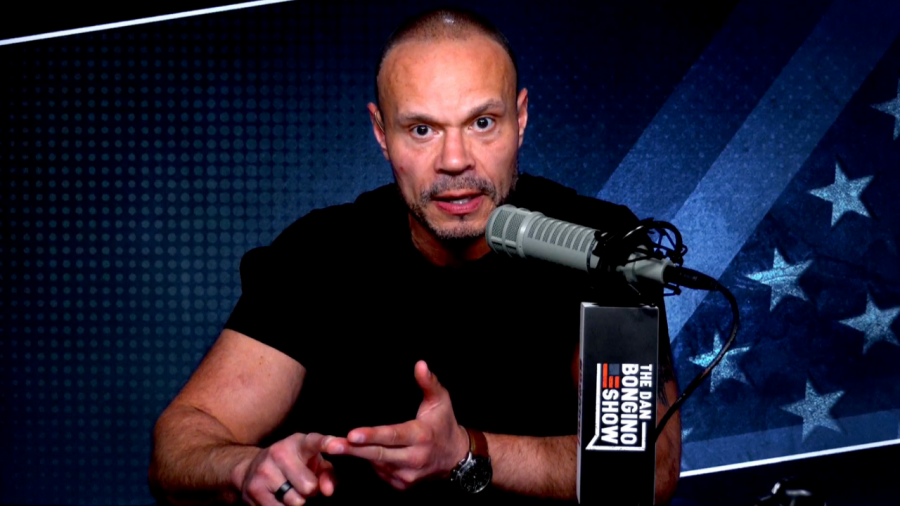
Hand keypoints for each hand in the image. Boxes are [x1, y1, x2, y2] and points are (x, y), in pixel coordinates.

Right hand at [235, 432, 336, 505]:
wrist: (252, 469)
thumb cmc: (293, 466)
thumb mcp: (314, 464)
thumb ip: (328, 474)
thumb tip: (327, 491)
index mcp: (299, 442)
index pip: (314, 442)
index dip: (327, 443)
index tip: (338, 445)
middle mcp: (280, 452)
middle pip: (309, 486)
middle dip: (310, 491)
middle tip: (301, 484)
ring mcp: (264, 470)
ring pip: (295, 501)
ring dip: (296, 501)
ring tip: (288, 490)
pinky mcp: (253, 488)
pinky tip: (277, 496)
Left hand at [324, 360, 468, 489]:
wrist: (456, 458)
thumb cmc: (444, 424)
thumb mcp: (440, 401)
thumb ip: (428, 382)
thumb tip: (420, 364)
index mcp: (421, 436)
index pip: (392, 436)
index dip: (371, 435)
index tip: (352, 434)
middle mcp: (414, 459)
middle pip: (377, 454)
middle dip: (352, 450)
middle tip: (329, 445)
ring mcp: (407, 476)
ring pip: (375, 464)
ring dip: (357, 455)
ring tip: (337, 446)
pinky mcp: (402, 485)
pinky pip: (380, 472)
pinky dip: (371, 462)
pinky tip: (365, 451)